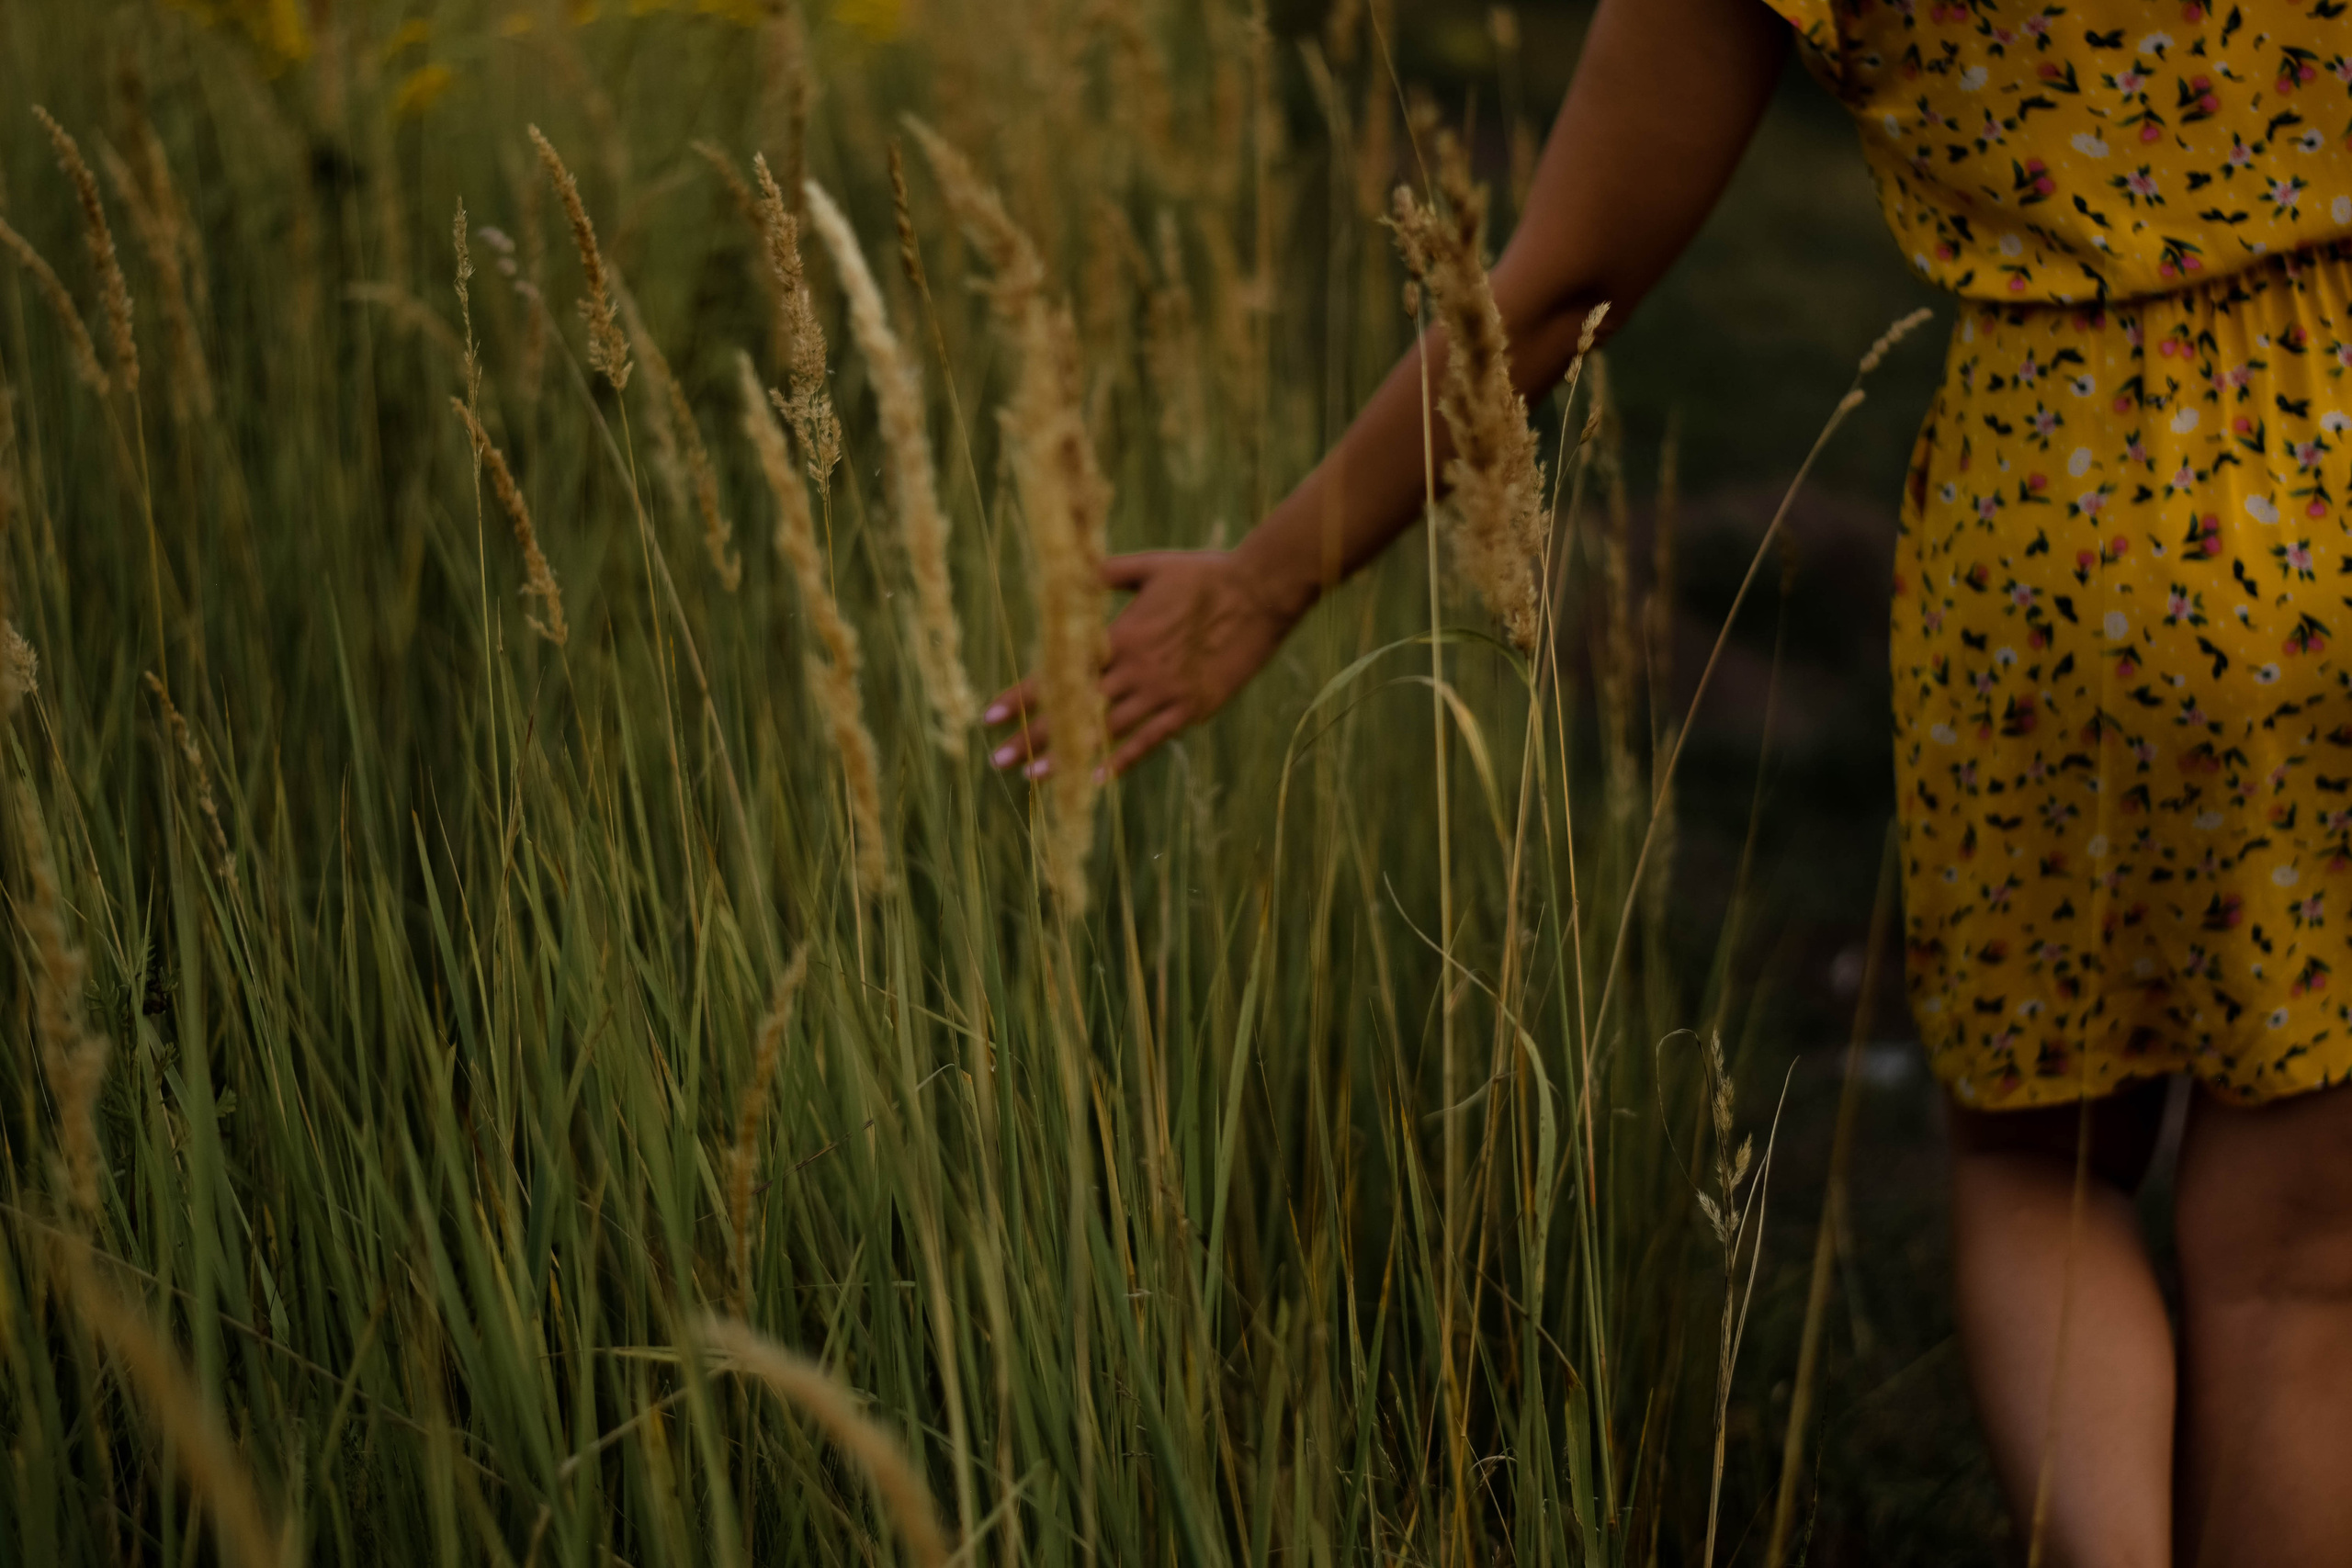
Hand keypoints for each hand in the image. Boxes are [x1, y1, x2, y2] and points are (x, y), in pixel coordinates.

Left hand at [986, 550, 1297, 779]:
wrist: (1260, 593)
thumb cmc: (1205, 574)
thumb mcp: (1150, 567)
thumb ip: (1106, 574)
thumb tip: (1070, 571)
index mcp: (1120, 635)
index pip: (1060, 672)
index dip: (1023, 695)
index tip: (989, 714)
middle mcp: (1135, 669)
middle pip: (1074, 709)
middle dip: (1033, 736)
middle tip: (997, 760)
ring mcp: (1163, 693)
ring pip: (1105, 731)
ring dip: (1068, 756)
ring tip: (1033, 777)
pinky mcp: (1190, 709)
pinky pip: (1148, 741)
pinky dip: (1120, 761)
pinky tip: (1094, 779)